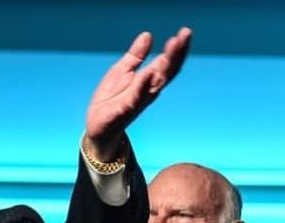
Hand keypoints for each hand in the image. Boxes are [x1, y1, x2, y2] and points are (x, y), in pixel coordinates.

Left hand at [85, 27, 192, 158]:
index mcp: (148, 80)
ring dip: (166, 64)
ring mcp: (138, 100)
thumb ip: (135, 55)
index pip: (167, 62)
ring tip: (173, 46)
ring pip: (157, 81)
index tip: (185, 32)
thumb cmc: (112, 99)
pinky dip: (143, 85)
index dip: (177, 48)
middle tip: (186, 34)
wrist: (98, 127)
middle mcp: (148, 90)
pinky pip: (136, 97)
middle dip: (177, 53)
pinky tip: (148, 73)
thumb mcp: (122, 70)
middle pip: (168, 70)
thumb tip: (147, 35)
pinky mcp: (124, 110)